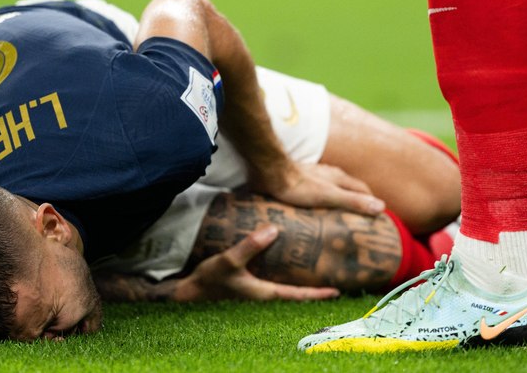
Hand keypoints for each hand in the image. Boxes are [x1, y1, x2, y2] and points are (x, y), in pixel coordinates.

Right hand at [173, 225, 339, 301]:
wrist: (189, 290)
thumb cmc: (209, 279)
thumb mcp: (229, 260)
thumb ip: (250, 245)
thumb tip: (273, 230)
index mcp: (265, 293)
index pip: (299, 295)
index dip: (319, 294)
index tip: (337, 291)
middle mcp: (264, 295)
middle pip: (297, 292)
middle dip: (314, 287)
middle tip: (334, 277)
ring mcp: (257, 291)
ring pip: (286, 286)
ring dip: (301, 280)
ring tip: (315, 267)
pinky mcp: (249, 284)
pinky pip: (274, 280)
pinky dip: (284, 274)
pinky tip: (285, 262)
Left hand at [260, 162, 384, 216]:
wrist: (269, 173)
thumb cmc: (298, 186)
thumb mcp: (329, 196)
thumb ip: (353, 201)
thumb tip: (381, 207)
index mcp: (339, 178)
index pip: (362, 189)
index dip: (371, 201)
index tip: (377, 215)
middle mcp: (329, 174)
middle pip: (349, 187)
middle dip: (357, 200)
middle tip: (361, 217)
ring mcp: (314, 176)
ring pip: (332, 188)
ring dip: (339, 199)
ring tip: (340, 215)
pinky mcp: (299, 180)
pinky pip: (317, 190)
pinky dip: (323, 200)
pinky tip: (315, 209)